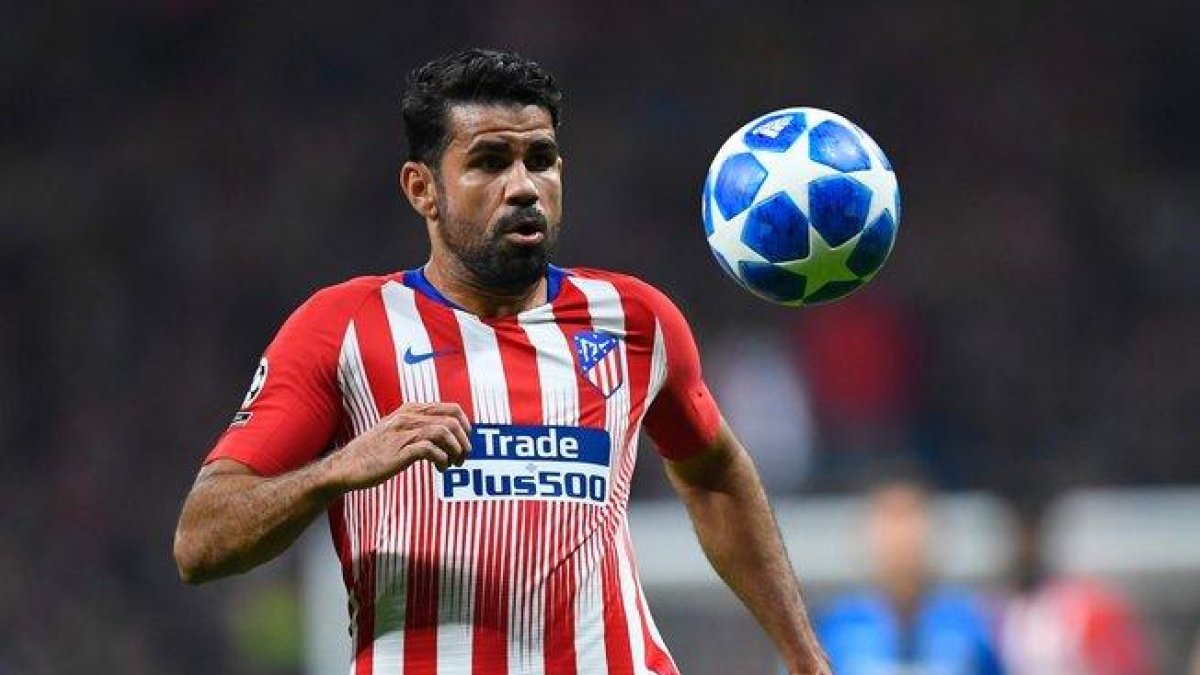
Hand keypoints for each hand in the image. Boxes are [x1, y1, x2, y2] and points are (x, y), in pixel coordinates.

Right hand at [325, 402, 471, 491]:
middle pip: (452, 420)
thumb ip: (418, 427)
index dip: (466, 426)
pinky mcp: (399, 451)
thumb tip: (448, 434)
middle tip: (462, 458)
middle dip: (464, 441)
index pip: (452, 408)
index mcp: (410, 410)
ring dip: (456, 450)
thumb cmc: (373, 452)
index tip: (465, 442)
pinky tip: (440, 468)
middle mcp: (408, 417)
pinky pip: (431, 450)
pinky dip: (442, 460)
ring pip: (444, 432)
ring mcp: (403, 433)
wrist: (346, 467)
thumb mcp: (397, 431)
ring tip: (452, 464)